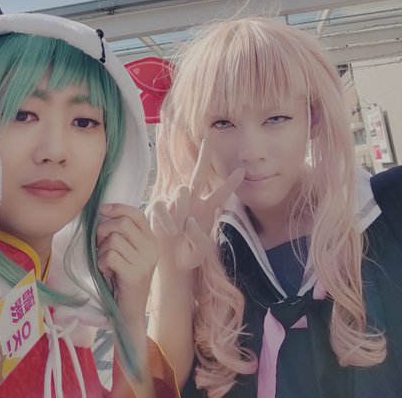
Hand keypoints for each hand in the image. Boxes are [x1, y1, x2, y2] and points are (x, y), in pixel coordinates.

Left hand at [96, 204, 157, 327]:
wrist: (128, 314)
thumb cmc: (121, 280)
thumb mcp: (126, 253)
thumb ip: (122, 235)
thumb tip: (104, 213)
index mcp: (152, 241)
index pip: (136, 214)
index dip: (118, 209)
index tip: (103, 211)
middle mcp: (152, 249)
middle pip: (122, 224)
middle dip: (104, 231)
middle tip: (100, 246)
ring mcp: (145, 262)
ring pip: (114, 240)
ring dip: (102, 251)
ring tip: (106, 264)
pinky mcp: (135, 274)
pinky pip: (110, 256)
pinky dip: (102, 263)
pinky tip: (107, 273)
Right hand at [149, 139, 244, 269]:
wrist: (170, 263)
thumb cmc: (188, 255)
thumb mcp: (199, 252)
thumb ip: (199, 239)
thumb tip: (191, 222)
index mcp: (206, 210)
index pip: (220, 194)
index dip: (230, 183)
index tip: (243, 171)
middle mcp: (192, 201)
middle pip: (199, 174)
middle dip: (204, 156)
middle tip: (208, 139)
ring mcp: (174, 202)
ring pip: (182, 190)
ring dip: (182, 208)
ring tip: (179, 230)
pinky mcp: (158, 206)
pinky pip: (163, 205)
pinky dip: (167, 219)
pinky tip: (169, 232)